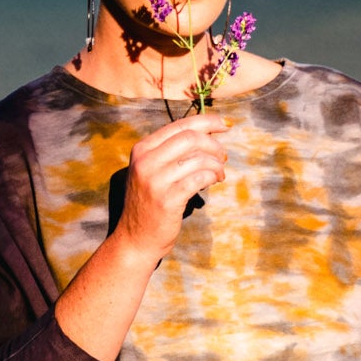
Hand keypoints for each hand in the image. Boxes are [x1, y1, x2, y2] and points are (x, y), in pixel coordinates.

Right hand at [113, 112, 228, 262]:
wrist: (136, 239)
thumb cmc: (150, 204)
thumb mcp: (152, 171)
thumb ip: (172, 153)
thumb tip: (208, 135)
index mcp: (142, 149)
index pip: (179, 125)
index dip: (206, 122)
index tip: (224, 125)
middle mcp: (146, 161)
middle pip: (191, 138)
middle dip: (214, 144)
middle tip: (223, 156)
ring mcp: (155, 180)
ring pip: (198, 158)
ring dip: (216, 164)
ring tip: (219, 174)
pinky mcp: (168, 199)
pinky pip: (199, 178)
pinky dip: (211, 177)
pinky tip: (213, 182)